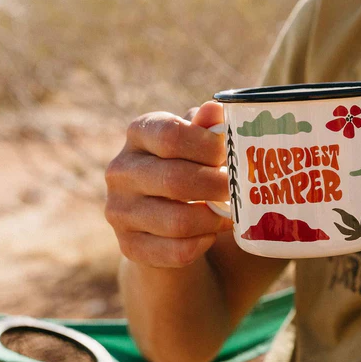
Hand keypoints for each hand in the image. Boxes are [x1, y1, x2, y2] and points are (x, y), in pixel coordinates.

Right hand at [105, 101, 231, 267]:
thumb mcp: (197, 144)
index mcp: (139, 134)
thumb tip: (215, 109)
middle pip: (175, 180)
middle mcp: (120, 171)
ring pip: (177, 221)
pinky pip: (174, 252)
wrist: (163, 217)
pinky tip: (210, 235)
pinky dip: (200, 245)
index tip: (231, 156)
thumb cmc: (187, 168)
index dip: (208, 147)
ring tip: (230, 214)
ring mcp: (119, 211)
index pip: (171, 136)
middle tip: (241, 190)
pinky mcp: (129, 245)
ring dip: (212, 220)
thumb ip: (206, 128)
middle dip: (217, 187)